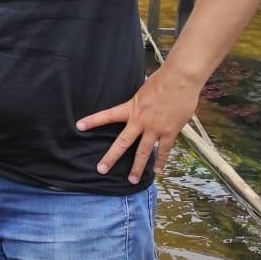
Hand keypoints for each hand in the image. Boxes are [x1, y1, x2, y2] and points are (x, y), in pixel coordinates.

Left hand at [75, 65, 201, 183]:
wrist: (181, 79)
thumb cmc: (163, 79)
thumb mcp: (144, 89)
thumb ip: (140, 102)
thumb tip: (141, 106)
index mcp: (131, 108)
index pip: (107, 115)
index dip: (93, 121)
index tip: (79, 126)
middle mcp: (140, 121)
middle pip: (123, 143)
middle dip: (111, 157)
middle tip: (101, 169)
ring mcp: (155, 128)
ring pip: (143, 152)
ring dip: (137, 167)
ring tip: (131, 180)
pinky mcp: (170, 131)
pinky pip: (164, 150)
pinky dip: (161, 161)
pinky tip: (158, 171)